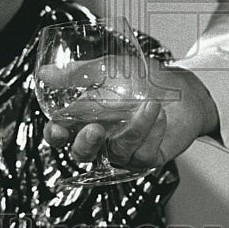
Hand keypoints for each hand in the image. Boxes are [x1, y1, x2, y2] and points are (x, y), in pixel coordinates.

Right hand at [41, 59, 217, 168]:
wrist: (182, 88)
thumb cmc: (144, 79)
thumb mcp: (108, 69)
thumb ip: (78, 74)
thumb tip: (46, 73)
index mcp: (87, 118)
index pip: (62, 134)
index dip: (55, 135)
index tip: (57, 128)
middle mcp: (103, 138)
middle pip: (82, 154)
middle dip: (85, 144)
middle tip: (95, 128)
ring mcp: (125, 151)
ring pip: (116, 152)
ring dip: (134, 127)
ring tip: (150, 103)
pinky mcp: (147, 159)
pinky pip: (142, 154)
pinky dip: (152, 131)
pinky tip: (160, 115)